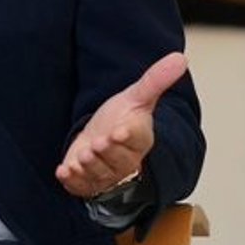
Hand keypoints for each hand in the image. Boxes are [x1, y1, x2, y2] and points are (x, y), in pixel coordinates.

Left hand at [55, 51, 186, 197]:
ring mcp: (106, 172)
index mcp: (139, 138)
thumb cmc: (120, 118)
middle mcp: (125, 159)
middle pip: (119, 160)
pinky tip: (64, 172)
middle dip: (107, 153)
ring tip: (82, 157)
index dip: (127, 137)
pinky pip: (82, 186)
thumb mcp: (135, 96)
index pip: (137, 139)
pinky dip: (73, 181)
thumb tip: (180, 57)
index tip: (119, 131)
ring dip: (90, 168)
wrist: (100, 137)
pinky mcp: (88, 181)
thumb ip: (155, 80)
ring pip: (101, 174)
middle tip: (97, 143)